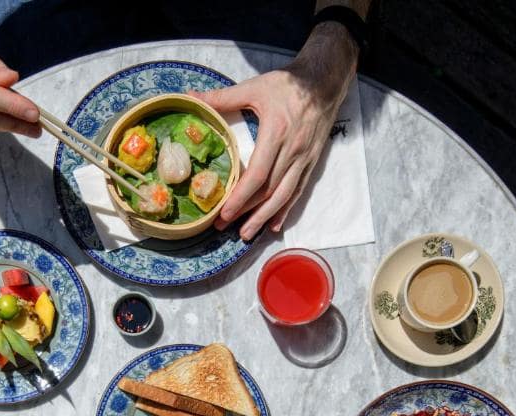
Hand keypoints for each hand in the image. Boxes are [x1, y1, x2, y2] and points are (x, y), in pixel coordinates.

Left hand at [193, 22, 358, 239]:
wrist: (324, 81)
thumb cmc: (287, 84)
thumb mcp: (254, 87)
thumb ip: (222, 97)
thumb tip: (191, 98)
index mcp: (276, 134)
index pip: (258, 174)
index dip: (241, 197)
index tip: (225, 212)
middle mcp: (292, 151)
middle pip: (269, 191)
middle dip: (247, 213)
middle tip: (225, 227)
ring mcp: (303, 159)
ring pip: (284, 196)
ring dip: (264, 217)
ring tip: (247, 233)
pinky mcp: (311, 162)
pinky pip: (297, 191)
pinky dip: (285, 210)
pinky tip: (274, 224)